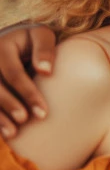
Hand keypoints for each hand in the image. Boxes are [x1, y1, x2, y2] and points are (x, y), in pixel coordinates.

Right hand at [0, 23, 57, 137]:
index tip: (43, 112)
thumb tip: (46, 71)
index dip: (28, 93)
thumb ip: (45, 48)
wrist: (11, 42)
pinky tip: (5, 132)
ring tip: (13, 133)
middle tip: (27, 121)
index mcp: (2, 47)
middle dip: (11, 106)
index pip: (13, 74)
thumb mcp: (41, 36)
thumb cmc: (32, 42)